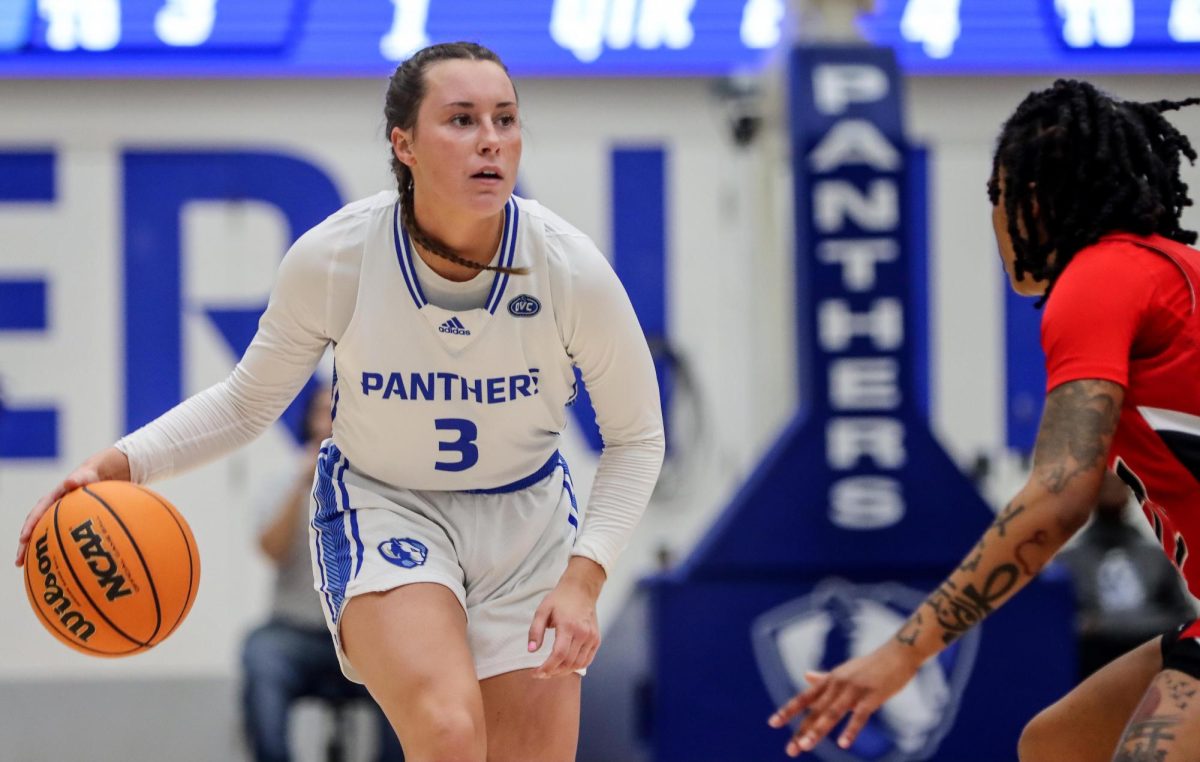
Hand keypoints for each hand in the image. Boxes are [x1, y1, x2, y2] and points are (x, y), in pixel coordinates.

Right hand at [15, 447, 129, 566]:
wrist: (97, 476)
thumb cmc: (91, 476)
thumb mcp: (87, 475)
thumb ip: (81, 478)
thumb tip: (72, 481)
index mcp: (53, 498)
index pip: (37, 512)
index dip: (29, 526)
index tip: (24, 538)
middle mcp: (51, 509)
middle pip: (35, 528)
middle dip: (25, 545)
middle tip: (19, 561)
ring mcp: (57, 517)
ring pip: (43, 535)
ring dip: (36, 551)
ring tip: (28, 568)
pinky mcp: (66, 524)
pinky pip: (58, 538)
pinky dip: (55, 550)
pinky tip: (58, 567)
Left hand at [528, 556, 604, 678]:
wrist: (581, 589)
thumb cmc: (560, 599)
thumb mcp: (542, 610)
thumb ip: (535, 631)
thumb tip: (531, 650)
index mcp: (568, 626)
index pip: (558, 655)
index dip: (547, 668)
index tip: (536, 673)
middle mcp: (583, 633)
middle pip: (568, 662)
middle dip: (553, 672)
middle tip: (541, 673)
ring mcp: (592, 637)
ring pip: (578, 664)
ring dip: (564, 672)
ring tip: (552, 671)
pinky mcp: (596, 639)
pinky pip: (587, 660)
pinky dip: (576, 667)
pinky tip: (565, 666)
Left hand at [768, 639, 923, 756]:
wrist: (897, 654)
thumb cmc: (870, 665)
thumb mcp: (843, 671)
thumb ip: (824, 677)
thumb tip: (805, 675)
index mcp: (829, 680)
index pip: (804, 698)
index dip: (788, 710)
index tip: (773, 723)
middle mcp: (837, 685)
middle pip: (815, 710)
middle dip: (802, 730)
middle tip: (790, 750)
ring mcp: (853, 690)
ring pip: (832, 713)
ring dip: (818, 731)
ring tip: (806, 746)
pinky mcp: (871, 696)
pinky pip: (859, 716)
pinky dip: (850, 730)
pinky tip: (842, 744)